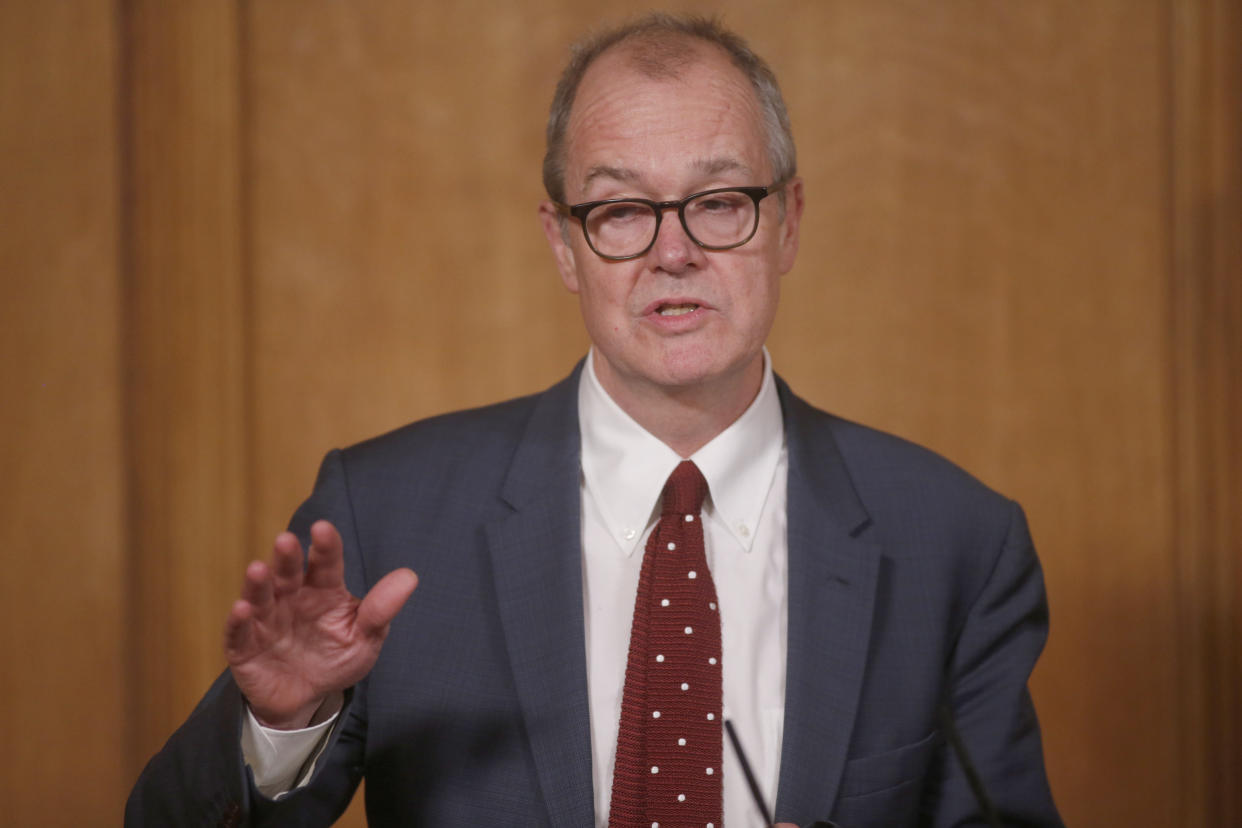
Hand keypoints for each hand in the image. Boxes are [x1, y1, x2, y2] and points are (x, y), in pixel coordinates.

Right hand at [224, 520, 417, 728]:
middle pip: (289, 573)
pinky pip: (239, 631)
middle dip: (287, 557)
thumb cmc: (336, 658)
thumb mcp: (365, 637)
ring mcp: (266, 620)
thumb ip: (381, 609)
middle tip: (287, 540)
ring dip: (258, 583)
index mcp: (323, 591)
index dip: (325, 546)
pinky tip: (242, 609)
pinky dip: (239, 620)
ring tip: (258, 569)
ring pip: (261, 596)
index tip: (323, 529)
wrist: (306, 698)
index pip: (326, 564)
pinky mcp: (245, 645)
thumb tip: (410, 577)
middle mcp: (292, 598)